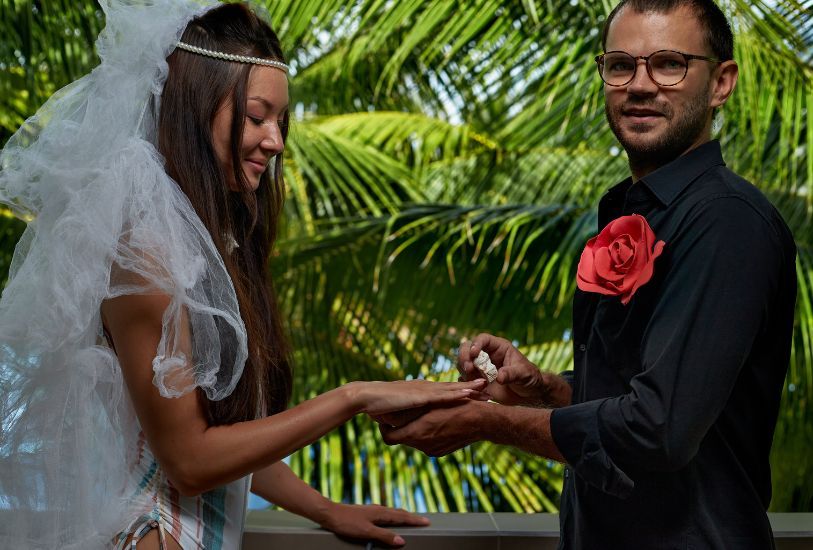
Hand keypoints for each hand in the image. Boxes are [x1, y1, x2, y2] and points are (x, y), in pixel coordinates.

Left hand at [317, 502, 428, 547]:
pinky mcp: (365, 513)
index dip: (415, 520)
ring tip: (409, 519)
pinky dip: (392, 517)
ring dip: (402, 516)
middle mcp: (378, 509)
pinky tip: (387, 519)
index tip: (427, 522)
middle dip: (411, 517)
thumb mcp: (367, 532)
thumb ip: (384, 536)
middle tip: (422, 521)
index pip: (402, 517)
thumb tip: (401, 541)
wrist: (330, 514)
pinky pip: (384, 514)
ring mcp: (371, 510)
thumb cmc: (347, 523)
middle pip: (399, 513)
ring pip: (391, 513)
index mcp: (381, 513)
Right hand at [349, 379, 487, 416]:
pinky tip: (470, 392)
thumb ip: (408, 418)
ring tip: (485, 386)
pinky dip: (458, 393)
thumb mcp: (398, 414)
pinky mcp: (421, 395)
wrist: (367, 397)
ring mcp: (424, 390)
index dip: (461, 390)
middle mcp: (425, 387)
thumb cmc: (378, 405)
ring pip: (452, 388)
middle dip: (471, 387)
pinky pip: (443, 394)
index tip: (476, 392)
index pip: (445, 391)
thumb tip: (410, 426)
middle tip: (488, 388)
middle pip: (453, 387)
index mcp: (421, 391)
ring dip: (469, 387)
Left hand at [379, 401, 483, 455]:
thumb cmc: (454, 407)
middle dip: (401, 427)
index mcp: (416, 433)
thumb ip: (410, 411)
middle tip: (401, 415)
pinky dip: (427, 435)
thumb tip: (393, 412)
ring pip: (415, 441)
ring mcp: (431, 450)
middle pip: (402, 439)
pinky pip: (427, 444)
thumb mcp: (429, 405)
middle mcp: (421, 445)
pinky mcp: (440, 452)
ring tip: (420, 417)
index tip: (385, 420)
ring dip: (415, 431)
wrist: (480, 421)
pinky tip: (435, 424)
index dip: (384, 428)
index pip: (388, 437)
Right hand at [458, 334, 570, 407]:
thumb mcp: (524, 374)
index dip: (476, 344)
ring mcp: (480, 368)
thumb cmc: (529, 378)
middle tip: (469, 369)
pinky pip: (466, 381)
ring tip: (479, 385)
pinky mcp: (477, 381)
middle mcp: (486, 356)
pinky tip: (481, 395)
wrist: (529, 394)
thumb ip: (512, 374)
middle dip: (464, 357)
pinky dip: (468, 387)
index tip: (473, 353)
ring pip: (463, 364)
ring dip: (465, 373)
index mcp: (498, 348)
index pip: (483, 339)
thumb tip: (499, 378)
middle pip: (466, 348)